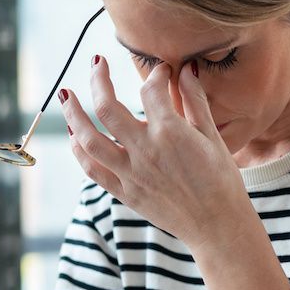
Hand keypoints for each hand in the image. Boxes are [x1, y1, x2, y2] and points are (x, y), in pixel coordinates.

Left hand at [60, 57, 253, 252]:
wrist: (217, 226)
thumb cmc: (222, 181)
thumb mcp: (213, 137)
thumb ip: (195, 101)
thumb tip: (188, 69)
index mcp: (170, 132)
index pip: (151, 90)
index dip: (155, 74)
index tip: (161, 72)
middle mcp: (145, 150)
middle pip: (107, 107)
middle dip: (98, 79)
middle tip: (96, 63)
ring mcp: (131, 173)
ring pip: (88, 139)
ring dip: (73, 114)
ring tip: (67, 96)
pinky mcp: (126, 193)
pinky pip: (93, 169)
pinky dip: (79, 151)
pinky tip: (74, 136)